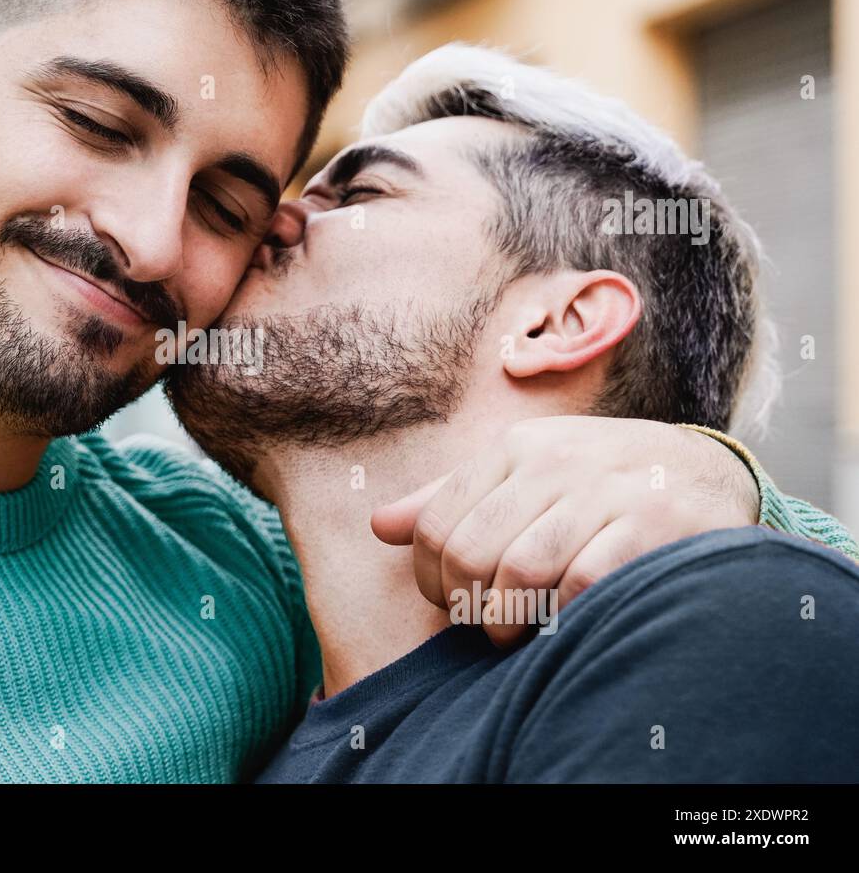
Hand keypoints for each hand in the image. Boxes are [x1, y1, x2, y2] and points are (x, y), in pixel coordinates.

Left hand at [370, 416, 759, 646]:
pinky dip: (564, 616)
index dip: (432, 580)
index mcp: (514, 450)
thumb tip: (379, 526)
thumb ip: (450, 499)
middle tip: (485, 627)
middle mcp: (555, 462)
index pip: (436, 525)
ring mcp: (606, 491)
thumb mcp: (521, 473)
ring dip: (507, 622)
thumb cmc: (594, 483)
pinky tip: (566, 623)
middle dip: (466, 607)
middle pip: (470, 553)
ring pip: (519, 572)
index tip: (451, 602)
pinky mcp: (653, 525)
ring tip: (517, 633)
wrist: (704, 470)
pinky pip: (582, 585)